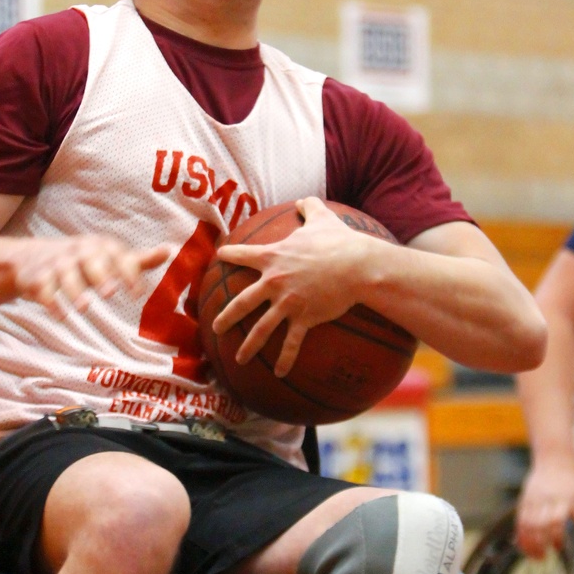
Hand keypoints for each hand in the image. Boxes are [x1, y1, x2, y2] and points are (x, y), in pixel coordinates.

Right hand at [10, 236, 169, 318]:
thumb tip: (170, 250)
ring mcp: (56, 263)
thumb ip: (139, 259)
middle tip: (110, 293)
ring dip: (75, 290)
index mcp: (99, 247)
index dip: (128, 273)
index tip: (138, 295)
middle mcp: (78, 252)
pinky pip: (43, 288)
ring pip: (65, 274)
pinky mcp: (37, 277)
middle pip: (88, 259)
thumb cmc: (82, 261)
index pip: (117, 256)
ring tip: (86, 308)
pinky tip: (62, 317)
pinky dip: (50, 302)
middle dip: (99, 274)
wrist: (31, 257)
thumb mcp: (109, 258)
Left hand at [212, 196, 372, 376]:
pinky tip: (279, 373)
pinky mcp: (304, 319)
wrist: (357, 265)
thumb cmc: (340, 241)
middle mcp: (274, 282)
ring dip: (248, 345)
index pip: (244, 255)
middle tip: (216, 326)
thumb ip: (309, 207)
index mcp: (274, 257)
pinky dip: (285, 360)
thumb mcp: (322, 218)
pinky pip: (291, 343)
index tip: (219, 257)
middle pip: (243, 302)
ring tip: (238, 358)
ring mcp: (287, 303)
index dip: (230, 255)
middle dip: (227, 316)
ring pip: (261, 328)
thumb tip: (304, 200)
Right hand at [515, 457, 573, 558]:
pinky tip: (522, 545)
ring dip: (528, 542)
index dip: (555, 536)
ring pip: (526, 523)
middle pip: (538, 524)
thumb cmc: (570, 480)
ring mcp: (532, 499)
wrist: (554, 460)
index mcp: (561, 499)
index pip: (555, 520)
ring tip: (533, 556)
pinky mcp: (524, 499)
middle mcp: (545, 499)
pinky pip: (519, 519)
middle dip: (539, 544)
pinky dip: (520, 533)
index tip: (558, 547)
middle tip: (543, 557)